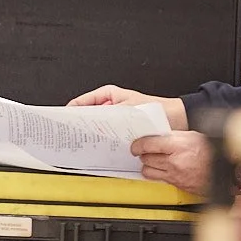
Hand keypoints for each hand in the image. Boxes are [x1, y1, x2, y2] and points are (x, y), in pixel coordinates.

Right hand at [69, 85, 187, 130]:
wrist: (176, 119)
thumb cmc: (157, 110)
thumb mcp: (128, 110)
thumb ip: (109, 115)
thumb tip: (92, 120)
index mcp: (108, 94)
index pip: (82, 101)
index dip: (71, 111)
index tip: (63, 119)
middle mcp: (111, 104)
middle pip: (88, 114)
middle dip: (81, 124)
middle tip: (72, 133)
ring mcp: (116, 116)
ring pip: (98, 125)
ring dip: (94, 133)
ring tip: (87, 140)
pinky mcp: (123, 127)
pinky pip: (109, 133)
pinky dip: (105, 139)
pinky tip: (104, 146)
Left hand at [131, 131, 212, 194]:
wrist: (226, 172)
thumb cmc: (212, 152)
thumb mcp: (192, 136)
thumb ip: (172, 136)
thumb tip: (158, 136)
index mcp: (178, 146)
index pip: (148, 145)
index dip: (138, 145)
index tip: (135, 145)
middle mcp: (174, 162)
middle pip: (146, 158)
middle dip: (143, 154)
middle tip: (144, 150)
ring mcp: (175, 175)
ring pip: (148, 171)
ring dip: (147, 165)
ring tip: (152, 160)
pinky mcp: (177, 185)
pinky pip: (159, 180)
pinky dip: (156, 174)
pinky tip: (161, 169)